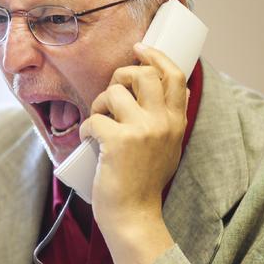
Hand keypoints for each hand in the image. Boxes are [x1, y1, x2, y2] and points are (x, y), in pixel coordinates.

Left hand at [79, 43, 187, 263]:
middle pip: (143, 74)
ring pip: (114, 92)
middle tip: (110, 93)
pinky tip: (90, 142)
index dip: (156, 56)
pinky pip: (93, 118)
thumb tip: (145, 88)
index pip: (175, 76)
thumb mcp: (166, 147)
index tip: (139, 48)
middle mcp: (164, 123)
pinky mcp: (119, 141)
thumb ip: (162, 119)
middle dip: (120, 75)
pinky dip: (86, 128)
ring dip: (99, 105)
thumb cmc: (142, 181)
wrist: (134, 215)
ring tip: (99, 123)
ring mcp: (142, 131)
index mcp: (177, 122)